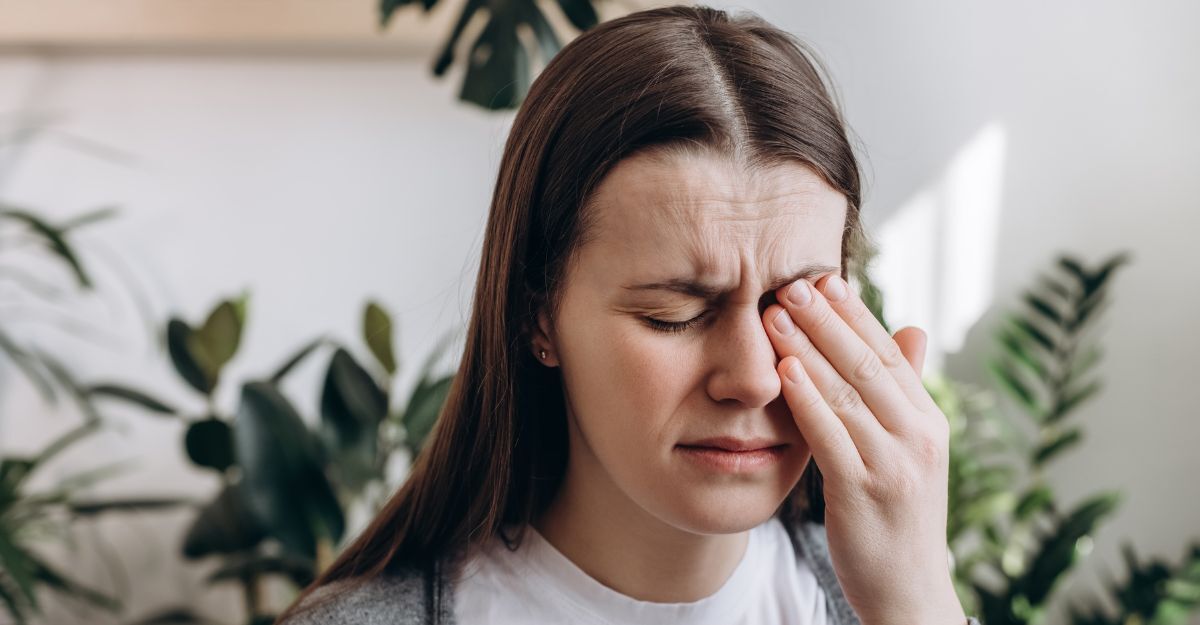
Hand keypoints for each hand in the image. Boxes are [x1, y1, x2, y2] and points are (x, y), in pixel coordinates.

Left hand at [762, 274, 964, 624]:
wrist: (910, 591)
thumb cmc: (900, 517)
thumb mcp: (911, 450)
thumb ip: (905, 391)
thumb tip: (911, 328)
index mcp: (928, 421)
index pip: (890, 354)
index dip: (856, 314)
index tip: (825, 278)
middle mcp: (918, 436)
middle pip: (868, 363)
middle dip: (827, 319)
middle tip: (792, 282)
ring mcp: (894, 463)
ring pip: (848, 392)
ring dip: (809, 347)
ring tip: (776, 312)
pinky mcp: (864, 491)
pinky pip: (831, 435)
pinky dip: (808, 398)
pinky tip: (784, 369)